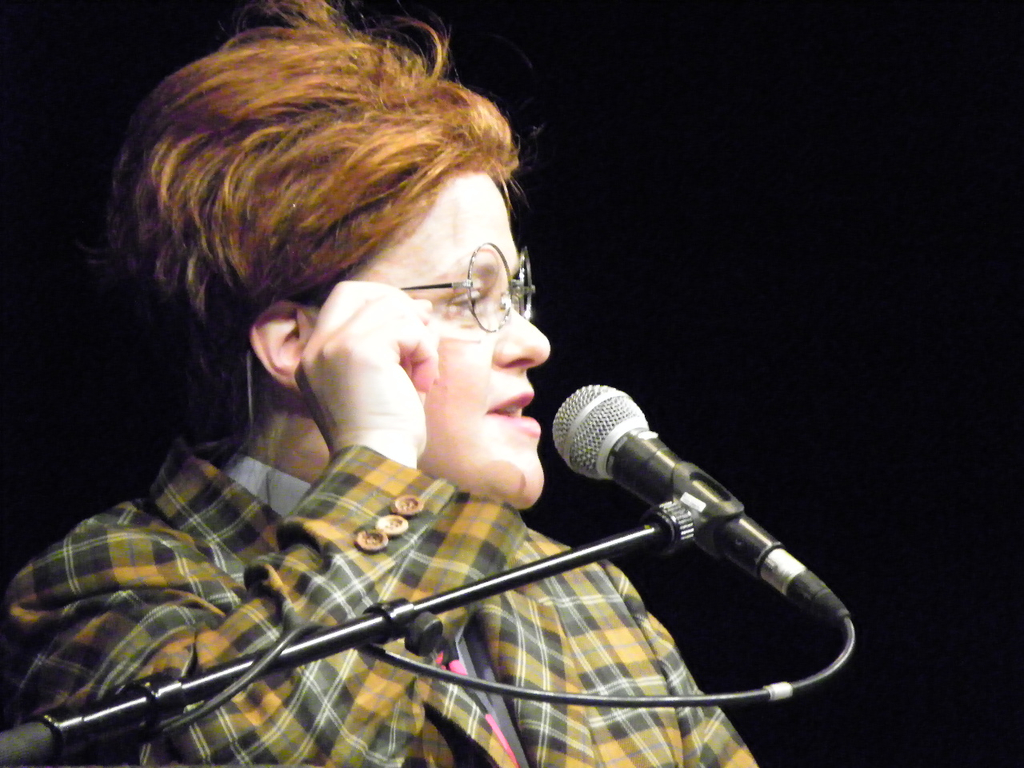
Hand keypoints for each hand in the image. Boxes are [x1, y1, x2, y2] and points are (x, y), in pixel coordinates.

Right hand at [295, 282, 439, 466]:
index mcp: (315, 356)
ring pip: (391, 307)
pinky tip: (422, 382)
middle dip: (401, 307)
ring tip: (421, 372)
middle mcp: (318, 347)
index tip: (414, 321)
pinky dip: (425, 352)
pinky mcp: (358, 349)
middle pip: (364, 293)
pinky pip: (408, 329)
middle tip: (424, 335)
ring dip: (419, 336)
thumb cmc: (385, 433)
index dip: (383, 300)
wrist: (377, 463)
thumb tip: (422, 308)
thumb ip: (391, 342)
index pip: (345, 299)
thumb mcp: (380, 380)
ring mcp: (334, 345)